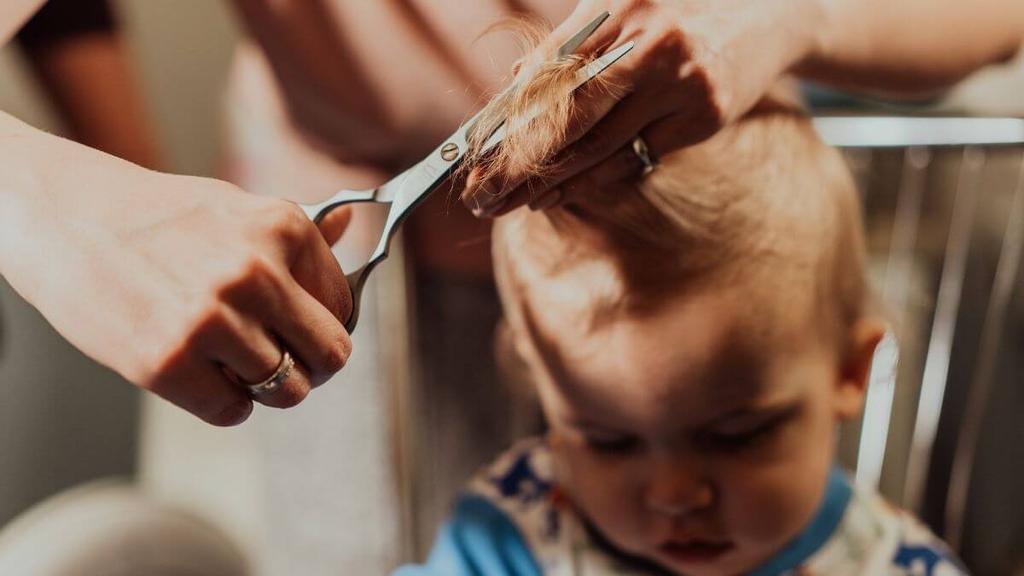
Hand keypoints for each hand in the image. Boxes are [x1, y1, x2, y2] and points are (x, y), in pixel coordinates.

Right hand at [4, 149, 353, 425]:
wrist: (62, 218)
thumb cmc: (156, 217)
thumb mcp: (234, 207)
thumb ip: (297, 231)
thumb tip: (350, 223)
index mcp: (284, 227)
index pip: (343, 307)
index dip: (321, 325)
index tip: (296, 328)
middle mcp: (256, 272)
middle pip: (330, 355)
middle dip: (311, 366)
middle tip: (281, 360)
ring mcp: (213, 319)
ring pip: (288, 390)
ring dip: (264, 387)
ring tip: (229, 360)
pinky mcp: (169, 363)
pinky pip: (234, 413)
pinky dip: (223, 403)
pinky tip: (197, 370)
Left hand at [461, 0, 822, 215]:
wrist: (768, 17)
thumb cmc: (679, 14)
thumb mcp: (624, 12)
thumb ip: (571, 46)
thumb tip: (514, 86)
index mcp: (621, 6)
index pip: (551, 68)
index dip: (508, 116)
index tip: (476, 152)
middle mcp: (652, 41)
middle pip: (569, 113)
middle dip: (519, 160)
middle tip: (483, 192)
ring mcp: (682, 81)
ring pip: (599, 144)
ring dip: (549, 180)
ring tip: (511, 201)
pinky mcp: (704, 116)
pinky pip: (635, 156)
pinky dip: (592, 179)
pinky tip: (559, 194)